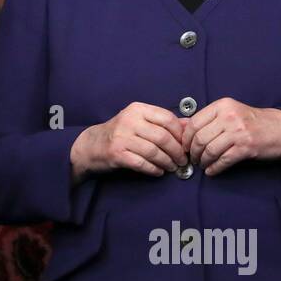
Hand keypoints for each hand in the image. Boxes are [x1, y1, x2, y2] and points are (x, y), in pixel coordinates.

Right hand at [70, 102, 188, 182]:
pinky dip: (153, 169)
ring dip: (167, 162)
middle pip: (163, 137)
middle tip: (182, 160)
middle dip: (177, 152)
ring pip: (154, 152)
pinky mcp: (116, 154)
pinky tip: (158, 171)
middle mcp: (129, 120)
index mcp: (138, 109)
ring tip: (172, 167)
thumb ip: (163, 122)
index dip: (180, 134)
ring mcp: (121, 137)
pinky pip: (142, 163)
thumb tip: (189, 124)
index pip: (167, 118)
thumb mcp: (140, 121)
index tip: (186, 145)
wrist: (92, 145)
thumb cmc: (120, 133)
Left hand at [186, 98, 280, 176]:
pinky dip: (214, 168)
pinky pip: (223, 161)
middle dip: (193, 153)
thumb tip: (180, 125)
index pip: (194, 123)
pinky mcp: (246, 147)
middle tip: (193, 159)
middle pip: (199, 138)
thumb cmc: (252, 121)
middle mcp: (229, 117)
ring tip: (203, 165)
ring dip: (203, 161)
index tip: (185, 147)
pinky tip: (212, 171)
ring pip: (209, 150)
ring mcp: (238, 132)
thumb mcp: (228, 113)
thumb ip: (205, 119)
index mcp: (222, 106)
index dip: (186, 138)